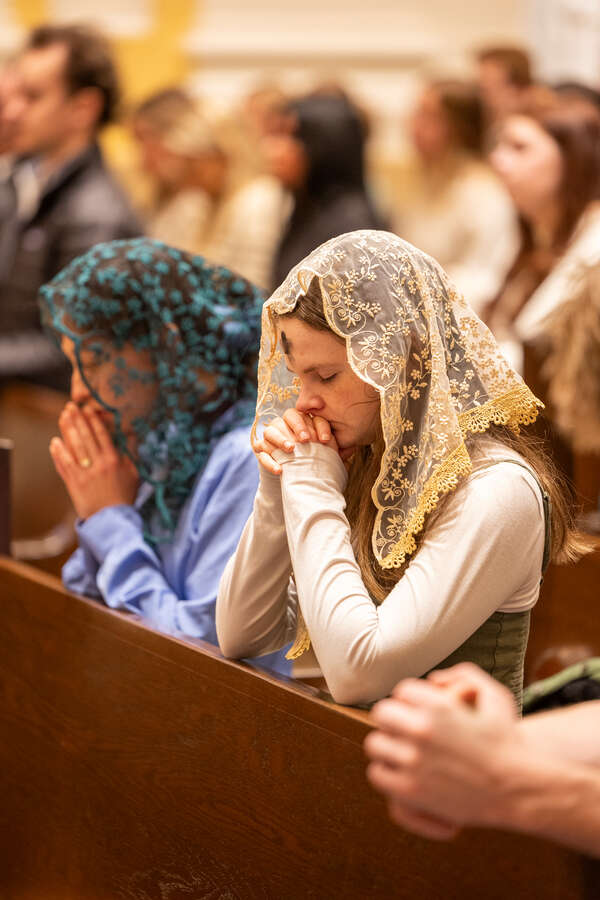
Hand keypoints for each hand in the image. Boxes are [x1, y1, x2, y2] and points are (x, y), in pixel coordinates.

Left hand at [50, 402, 139, 519]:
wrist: (112, 518)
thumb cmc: (124, 496)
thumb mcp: (134, 474)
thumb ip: (128, 455)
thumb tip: (126, 437)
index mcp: (114, 460)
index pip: (102, 434)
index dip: (93, 420)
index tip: (88, 409)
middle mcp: (98, 464)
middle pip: (85, 436)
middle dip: (78, 420)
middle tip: (71, 407)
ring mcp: (84, 473)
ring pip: (73, 447)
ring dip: (67, 430)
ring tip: (63, 417)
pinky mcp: (74, 483)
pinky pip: (64, 464)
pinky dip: (58, 452)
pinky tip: (54, 441)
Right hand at [252, 408, 340, 474]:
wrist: (295, 482)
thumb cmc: (312, 464)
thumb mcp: (325, 456)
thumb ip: (335, 449)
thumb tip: (352, 447)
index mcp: (302, 422)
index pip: (309, 415)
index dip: (318, 424)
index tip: (326, 439)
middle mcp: (285, 425)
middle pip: (289, 416)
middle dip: (298, 425)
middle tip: (306, 439)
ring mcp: (270, 438)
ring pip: (271, 431)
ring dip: (280, 439)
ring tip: (291, 449)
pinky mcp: (261, 452)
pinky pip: (262, 452)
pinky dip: (270, 461)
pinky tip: (280, 470)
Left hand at [364, 664, 521, 836]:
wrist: (520, 787)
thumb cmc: (508, 741)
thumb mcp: (495, 695)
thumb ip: (464, 674)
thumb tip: (434, 680)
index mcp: (438, 706)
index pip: (401, 691)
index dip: (410, 700)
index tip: (418, 711)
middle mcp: (421, 730)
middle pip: (383, 714)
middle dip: (394, 719)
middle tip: (405, 729)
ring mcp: (414, 761)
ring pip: (376, 744)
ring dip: (388, 746)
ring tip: (402, 751)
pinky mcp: (411, 791)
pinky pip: (378, 775)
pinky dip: (386, 773)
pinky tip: (402, 772)